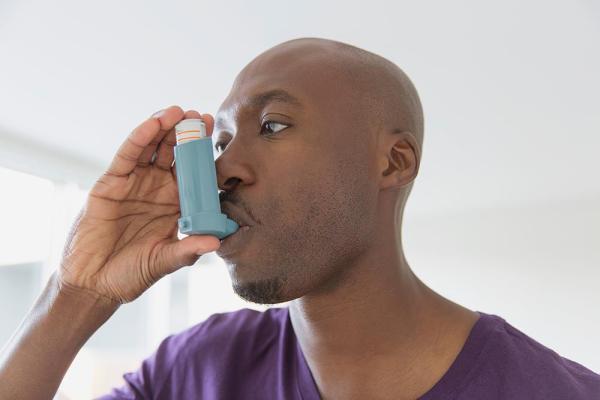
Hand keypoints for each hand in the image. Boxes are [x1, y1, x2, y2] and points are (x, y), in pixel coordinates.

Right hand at [57, 106, 219, 303]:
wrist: (94, 283)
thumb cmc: (131, 274)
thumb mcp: (164, 261)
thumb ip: (188, 250)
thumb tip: (216, 241)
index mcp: (175, 204)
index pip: (193, 173)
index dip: (204, 155)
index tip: (216, 134)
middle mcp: (157, 189)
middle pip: (175, 154)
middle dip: (187, 134)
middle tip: (201, 117)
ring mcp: (134, 183)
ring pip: (152, 149)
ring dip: (165, 129)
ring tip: (179, 113)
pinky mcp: (111, 183)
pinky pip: (127, 156)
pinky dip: (139, 139)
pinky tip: (152, 125)